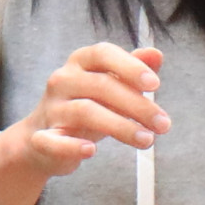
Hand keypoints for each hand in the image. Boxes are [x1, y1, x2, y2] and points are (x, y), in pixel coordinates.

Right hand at [0, 43, 162, 204]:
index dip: (129, 67)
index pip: (102, 53)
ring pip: (85, 112)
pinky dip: (72, 146)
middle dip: (137, 105)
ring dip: (120, 127)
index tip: (155, 85)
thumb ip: (131, 70)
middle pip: (100, 85)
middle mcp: (62, 81)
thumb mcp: (108, 86)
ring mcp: (51, 110)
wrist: (41, 142)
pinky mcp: (41, 139)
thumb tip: (156, 54)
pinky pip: (53, 141)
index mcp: (79, 64)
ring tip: (146, 140)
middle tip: (163, 124)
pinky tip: (91, 150)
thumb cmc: (83, 108)